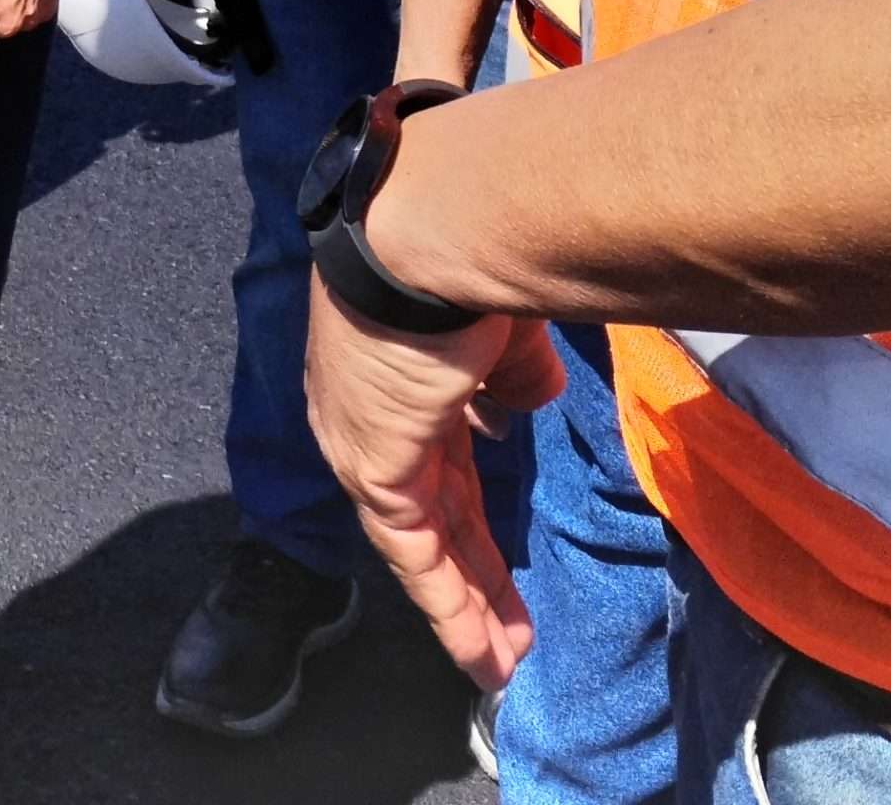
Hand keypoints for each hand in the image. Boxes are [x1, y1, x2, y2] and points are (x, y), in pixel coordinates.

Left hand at [305, 290, 564, 686]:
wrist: (427, 231)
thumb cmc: (471, 259)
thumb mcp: (503, 323)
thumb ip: (512, 371)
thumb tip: (526, 397)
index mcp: (402, 372)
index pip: (440, 457)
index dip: (472, 505)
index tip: (503, 544)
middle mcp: (372, 412)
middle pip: (432, 508)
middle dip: (473, 570)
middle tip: (507, 626)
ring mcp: (365, 441)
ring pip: (420, 542)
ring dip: (466, 603)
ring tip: (500, 659)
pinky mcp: (373, 469)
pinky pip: (413, 554)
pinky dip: (448, 604)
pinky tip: (481, 650)